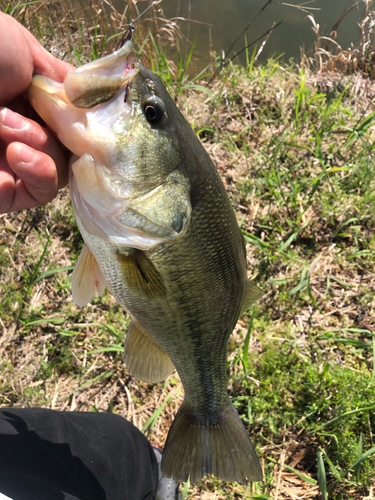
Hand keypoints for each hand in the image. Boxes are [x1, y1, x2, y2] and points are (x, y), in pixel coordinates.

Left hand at [0, 13, 74, 213]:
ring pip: (61, 170)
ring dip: (40, 145)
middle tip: (24, 112)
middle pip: (71, 149)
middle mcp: (24, 134)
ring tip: (3, 125)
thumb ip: (61, 76)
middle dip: (56, 130)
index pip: (72, 123)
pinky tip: (15, 153)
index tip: (88, 114)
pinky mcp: (6, 192)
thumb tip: (91, 97)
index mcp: (28, 103)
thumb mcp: (23, 49)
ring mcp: (14, 164)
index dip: (84, 122)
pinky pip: (43, 191)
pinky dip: (39, 172)